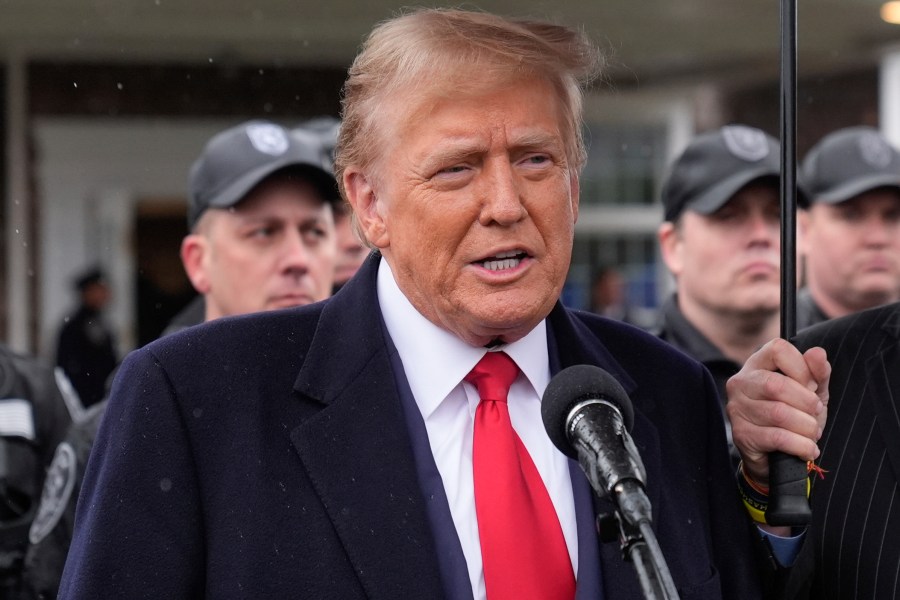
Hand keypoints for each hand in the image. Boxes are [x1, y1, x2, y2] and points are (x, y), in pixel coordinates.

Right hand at [726, 338, 829, 484]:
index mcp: (757, 364)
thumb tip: (817, 353)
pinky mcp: (741, 434)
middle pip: (776, 384)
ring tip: (812, 433)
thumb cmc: (794, 415)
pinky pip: (777, 437)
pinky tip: (807, 448)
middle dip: (806, 402)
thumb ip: (817, 372)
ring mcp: (737, 409)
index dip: (801, 367)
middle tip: (815, 413)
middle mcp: (741, 383)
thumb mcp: (812, 392)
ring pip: (778, 413)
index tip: (811, 385)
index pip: (778, 350)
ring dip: (806, 427)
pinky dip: (800, 445)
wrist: (778, 455)